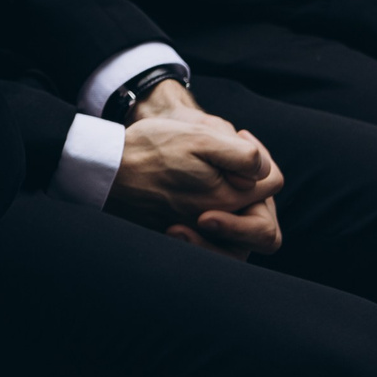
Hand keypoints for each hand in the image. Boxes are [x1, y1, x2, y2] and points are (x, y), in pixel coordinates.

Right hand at [105, 81, 284, 257]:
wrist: (103, 171)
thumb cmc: (148, 150)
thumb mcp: (197, 137)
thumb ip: (241, 155)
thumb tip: (263, 171)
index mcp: (228, 197)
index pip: (273, 181)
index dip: (261, 156)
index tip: (239, 140)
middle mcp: (219, 222)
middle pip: (263, 212)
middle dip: (255, 186)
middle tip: (235, 163)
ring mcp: (201, 233)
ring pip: (242, 228)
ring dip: (238, 205)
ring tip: (219, 176)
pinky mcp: (183, 238)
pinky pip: (216, 239)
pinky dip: (216, 220)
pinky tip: (199, 193)